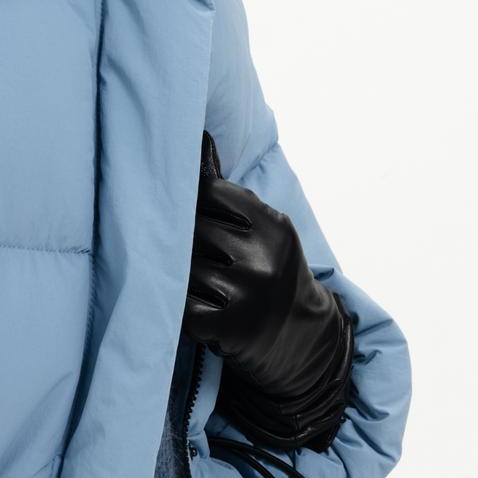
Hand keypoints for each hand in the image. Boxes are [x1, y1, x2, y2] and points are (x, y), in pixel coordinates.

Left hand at [183, 130, 355, 452]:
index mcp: (274, 227)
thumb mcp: (264, 228)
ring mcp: (244, 298)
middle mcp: (262, 261)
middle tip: (182, 246)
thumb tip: (198, 138)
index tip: (177, 201)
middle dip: (181, 237)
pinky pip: (179, 303)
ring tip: (195, 278)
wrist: (300, 339)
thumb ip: (226, 190)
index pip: (210, 194)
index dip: (188, 197)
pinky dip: (180, 303)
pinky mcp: (223, 329)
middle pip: (191, 231)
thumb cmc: (272, 270)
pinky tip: (198, 304)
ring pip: (181, 267)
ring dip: (178, 271)